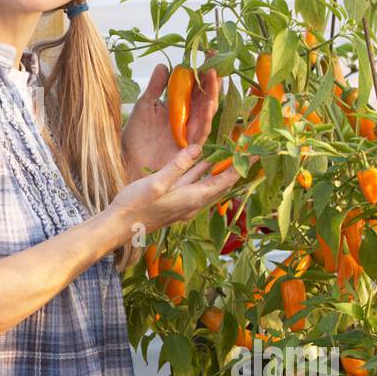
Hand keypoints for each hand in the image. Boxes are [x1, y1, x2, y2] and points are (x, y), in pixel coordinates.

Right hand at [107, 142, 250, 238]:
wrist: (119, 226)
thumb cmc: (135, 206)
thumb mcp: (157, 182)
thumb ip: (179, 165)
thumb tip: (199, 149)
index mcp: (193, 198)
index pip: (225, 180)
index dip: (242, 166)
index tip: (257, 154)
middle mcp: (193, 202)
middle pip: (222, 183)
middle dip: (236, 166)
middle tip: (250, 150)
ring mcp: (184, 203)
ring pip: (209, 182)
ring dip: (220, 168)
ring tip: (232, 152)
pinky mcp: (175, 201)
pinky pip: (196, 183)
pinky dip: (204, 171)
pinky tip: (203, 161)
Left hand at [121, 62, 220, 183]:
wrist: (128, 162)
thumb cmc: (135, 137)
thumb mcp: (144, 107)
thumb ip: (156, 88)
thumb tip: (163, 65)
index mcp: (178, 108)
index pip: (194, 87)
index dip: (201, 72)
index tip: (207, 55)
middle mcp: (187, 119)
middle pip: (205, 98)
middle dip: (211, 81)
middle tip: (215, 62)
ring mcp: (190, 133)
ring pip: (207, 113)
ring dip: (212, 96)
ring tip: (215, 78)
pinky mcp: (189, 148)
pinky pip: (201, 133)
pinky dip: (206, 120)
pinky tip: (210, 106)